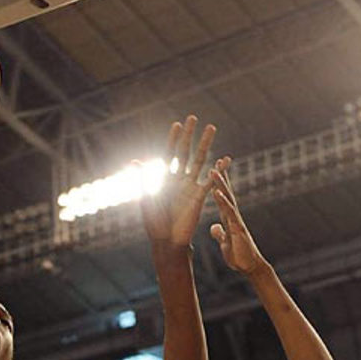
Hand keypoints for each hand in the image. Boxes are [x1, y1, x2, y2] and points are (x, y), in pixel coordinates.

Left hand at [139, 115, 215, 247]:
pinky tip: (225, 159)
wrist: (167, 241)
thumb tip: (134, 161)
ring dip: (205, 144)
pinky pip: (210, 181)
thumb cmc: (154, 222)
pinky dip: (218, 170)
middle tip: (193, 118)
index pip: (169, 154)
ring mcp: (190, 187)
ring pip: (199, 161)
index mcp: (164, 179)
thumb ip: (144, 179)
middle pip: (185, 152)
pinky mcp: (200, 197)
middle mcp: (178, 180)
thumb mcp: (146, 199)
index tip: (177, 124)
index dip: (173, 139)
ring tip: (211, 128)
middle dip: (189, 135)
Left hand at [209, 159, 266, 276]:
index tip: (213, 171)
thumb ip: (220, 234)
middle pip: (225, 192)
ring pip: (227, 198)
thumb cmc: (238, 256)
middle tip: (215, 161)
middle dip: (220, 177)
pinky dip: (222, 201)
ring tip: (213, 170)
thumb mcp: (225, 243)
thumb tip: (214, 228)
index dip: (217, 185)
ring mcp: (236, 220)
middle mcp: (232, 216)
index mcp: (228, 219)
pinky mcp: (237, 228)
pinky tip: (216, 192)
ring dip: (219, 184)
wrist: (249, 267)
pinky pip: (229, 212)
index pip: (222, 198)